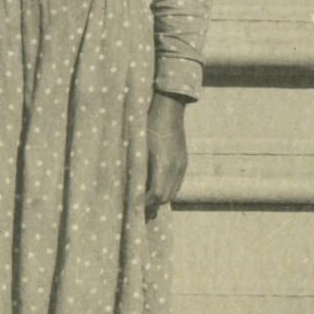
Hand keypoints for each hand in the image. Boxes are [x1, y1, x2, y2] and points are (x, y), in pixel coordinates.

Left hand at [145, 93, 187, 217]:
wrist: (168, 111)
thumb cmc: (147, 126)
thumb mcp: (138, 147)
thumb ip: (136, 168)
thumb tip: (129, 185)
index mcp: (163, 165)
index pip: (157, 195)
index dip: (145, 202)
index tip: (133, 202)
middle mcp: (175, 168)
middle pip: (167, 197)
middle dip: (152, 203)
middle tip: (137, 203)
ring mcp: (182, 165)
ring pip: (174, 191)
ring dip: (161, 197)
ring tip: (146, 195)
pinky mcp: (184, 162)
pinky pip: (177, 182)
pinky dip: (167, 188)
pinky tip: (156, 183)